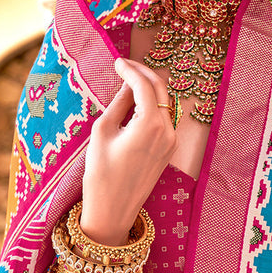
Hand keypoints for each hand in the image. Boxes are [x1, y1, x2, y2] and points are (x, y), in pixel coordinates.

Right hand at [81, 56, 176, 243]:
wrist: (112, 211)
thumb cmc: (101, 174)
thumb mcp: (103, 132)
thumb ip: (119, 104)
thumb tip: (129, 86)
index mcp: (151, 125)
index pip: (144, 86)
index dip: (131, 69)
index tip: (117, 61)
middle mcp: (167, 131)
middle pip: (160, 91)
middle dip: (143, 74)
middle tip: (124, 66)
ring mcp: (170, 142)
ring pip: (164, 104)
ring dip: (149, 89)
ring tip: (128, 81)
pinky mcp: (168, 151)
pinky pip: (163, 120)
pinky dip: (152, 106)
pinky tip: (136, 102)